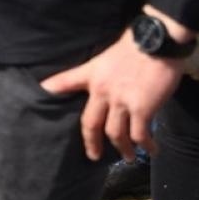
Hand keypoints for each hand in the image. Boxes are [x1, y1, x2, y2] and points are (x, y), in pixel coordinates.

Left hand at [42, 21, 186, 161]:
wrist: (156, 43)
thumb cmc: (134, 47)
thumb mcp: (106, 56)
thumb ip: (98, 72)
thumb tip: (99, 83)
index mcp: (92, 75)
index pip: (66, 82)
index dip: (53, 89)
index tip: (41, 93)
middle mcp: (102, 91)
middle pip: (90, 123)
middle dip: (91, 143)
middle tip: (93, 156)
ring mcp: (121, 101)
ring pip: (115, 133)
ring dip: (123, 148)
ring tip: (127, 156)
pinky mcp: (142, 108)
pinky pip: (139, 134)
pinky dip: (145, 145)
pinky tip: (151, 150)